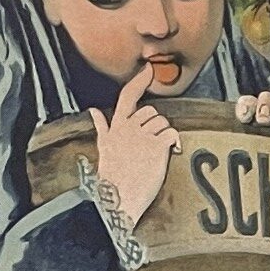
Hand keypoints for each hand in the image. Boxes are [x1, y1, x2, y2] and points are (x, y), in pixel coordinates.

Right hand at [94, 80, 175, 222]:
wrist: (118, 200)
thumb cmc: (111, 177)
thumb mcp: (103, 149)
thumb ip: (102, 127)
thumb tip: (94, 112)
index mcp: (116, 127)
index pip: (127, 97)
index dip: (138, 82)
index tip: (148, 71)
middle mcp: (128, 128)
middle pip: (150, 111)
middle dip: (155, 124)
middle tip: (151, 145)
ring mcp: (142, 136)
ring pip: (163, 122)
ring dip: (164, 134)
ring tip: (157, 152)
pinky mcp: (156, 147)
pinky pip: (171, 133)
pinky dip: (175, 141)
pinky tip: (172, 151)